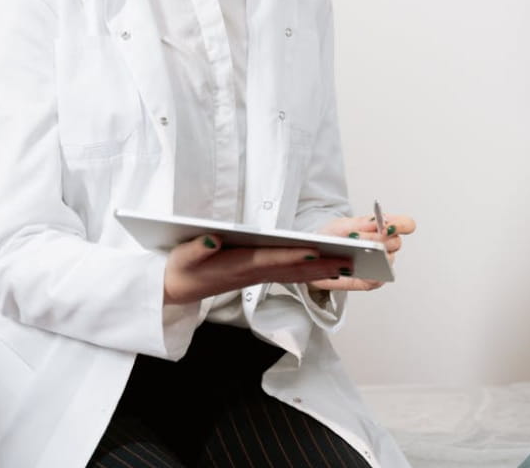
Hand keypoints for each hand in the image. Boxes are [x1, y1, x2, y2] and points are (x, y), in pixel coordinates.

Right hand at [163, 234, 350, 303]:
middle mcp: (254, 273)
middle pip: (292, 268)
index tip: (314, 249)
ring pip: (297, 273)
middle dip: (321, 264)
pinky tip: (331, 268)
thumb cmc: (182, 269)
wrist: (178, 289)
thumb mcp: (182, 257)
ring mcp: (260, 276)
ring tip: (351, 263)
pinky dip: (313, 271)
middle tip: (350, 259)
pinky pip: (293, 274)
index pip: (269, 259)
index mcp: (236, 266)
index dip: (292, 255)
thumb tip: (213, 239)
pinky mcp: (262, 275)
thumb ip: (197, 249)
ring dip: (323, 269)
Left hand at [308, 212, 416, 291]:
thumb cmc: (332, 237)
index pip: (406, 224)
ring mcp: (382, 264)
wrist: (314, 254)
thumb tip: (378, 222)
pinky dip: (367, 273)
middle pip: (396, 242)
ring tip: (353, 249)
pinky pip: (378, 280)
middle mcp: (386, 246)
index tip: (386, 226)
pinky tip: (354, 267)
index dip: (401, 224)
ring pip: (388, 259)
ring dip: (372, 253)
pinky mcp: (372, 281)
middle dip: (376, 237)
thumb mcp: (342, 224)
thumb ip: (361, 223)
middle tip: (356, 236)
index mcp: (383, 228)